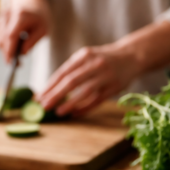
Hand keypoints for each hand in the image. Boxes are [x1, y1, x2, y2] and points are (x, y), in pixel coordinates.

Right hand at [0, 0, 49, 62]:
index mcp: (21, 15)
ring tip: (17, 58)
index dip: (9, 50)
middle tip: (18, 65)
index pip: (11, 35)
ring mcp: (0, 17)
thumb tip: (21, 53)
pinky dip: (5, 45)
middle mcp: (7, 14)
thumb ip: (32, 41)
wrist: (30, 2)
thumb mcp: (43, 29)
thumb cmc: (39, 17)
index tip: (11, 62)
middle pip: (3, 39)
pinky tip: (14, 46)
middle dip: (8, 54)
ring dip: (6, 51)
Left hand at [37, 21, 169, 116]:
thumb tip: (49, 88)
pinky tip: (74, 113)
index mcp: (84, 56)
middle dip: (55, 95)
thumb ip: (71, 70)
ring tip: (58, 112)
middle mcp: (95, 64)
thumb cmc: (102, 58)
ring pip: (85, 92)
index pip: (63, 72)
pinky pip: (97, 100)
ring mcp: (106, 76)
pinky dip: (85, 108)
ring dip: (70, 103)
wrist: (131, 55)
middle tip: (43, 106)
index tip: (38, 97)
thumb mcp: (86, 57)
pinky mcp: (114, 87)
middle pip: (72, 81)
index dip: (49, 86)